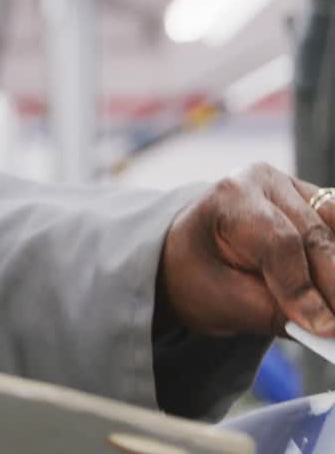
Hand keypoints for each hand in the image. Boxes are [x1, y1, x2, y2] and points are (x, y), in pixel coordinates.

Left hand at [160, 163, 334, 337]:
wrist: (191, 256)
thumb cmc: (199, 274)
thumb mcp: (223, 299)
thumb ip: (274, 313)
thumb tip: (326, 327)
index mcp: (232, 197)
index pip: (280, 242)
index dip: (304, 288)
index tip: (324, 328)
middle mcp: (267, 184)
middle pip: (316, 237)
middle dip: (333, 288)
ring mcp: (297, 191)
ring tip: (334, 315)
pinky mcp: (320, 206)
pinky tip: (331, 289)